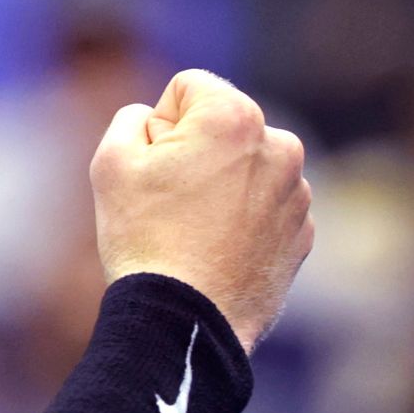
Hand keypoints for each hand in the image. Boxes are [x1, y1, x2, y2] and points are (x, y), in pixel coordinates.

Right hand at [91, 69, 313, 350]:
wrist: (185, 323)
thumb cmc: (144, 239)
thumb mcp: (111, 161)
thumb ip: (132, 118)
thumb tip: (156, 119)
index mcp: (236, 116)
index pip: (188, 89)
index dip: (159, 125)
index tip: (155, 168)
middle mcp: (280, 146)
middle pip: (222, 127)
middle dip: (196, 152)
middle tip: (171, 202)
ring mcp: (297, 193)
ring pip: (246, 168)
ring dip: (222, 187)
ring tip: (194, 231)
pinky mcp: (302, 233)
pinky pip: (266, 208)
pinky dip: (243, 221)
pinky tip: (217, 251)